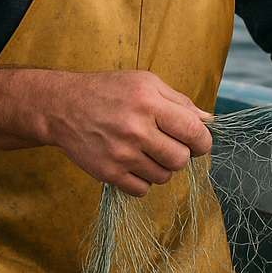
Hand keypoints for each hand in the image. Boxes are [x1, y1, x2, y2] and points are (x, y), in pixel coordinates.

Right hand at [0, 53, 211, 197]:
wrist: (62, 107)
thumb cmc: (110, 91)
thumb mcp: (145, 83)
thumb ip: (180, 102)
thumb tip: (208, 121)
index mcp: (149, 101)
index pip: (194, 132)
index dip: (202, 142)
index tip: (197, 142)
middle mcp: (135, 128)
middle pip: (181, 159)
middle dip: (180, 155)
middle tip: (167, 145)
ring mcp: (120, 153)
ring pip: (163, 176)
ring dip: (160, 167)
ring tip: (146, 151)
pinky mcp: (107, 173)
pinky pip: (142, 189)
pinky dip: (142, 180)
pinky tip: (132, 163)